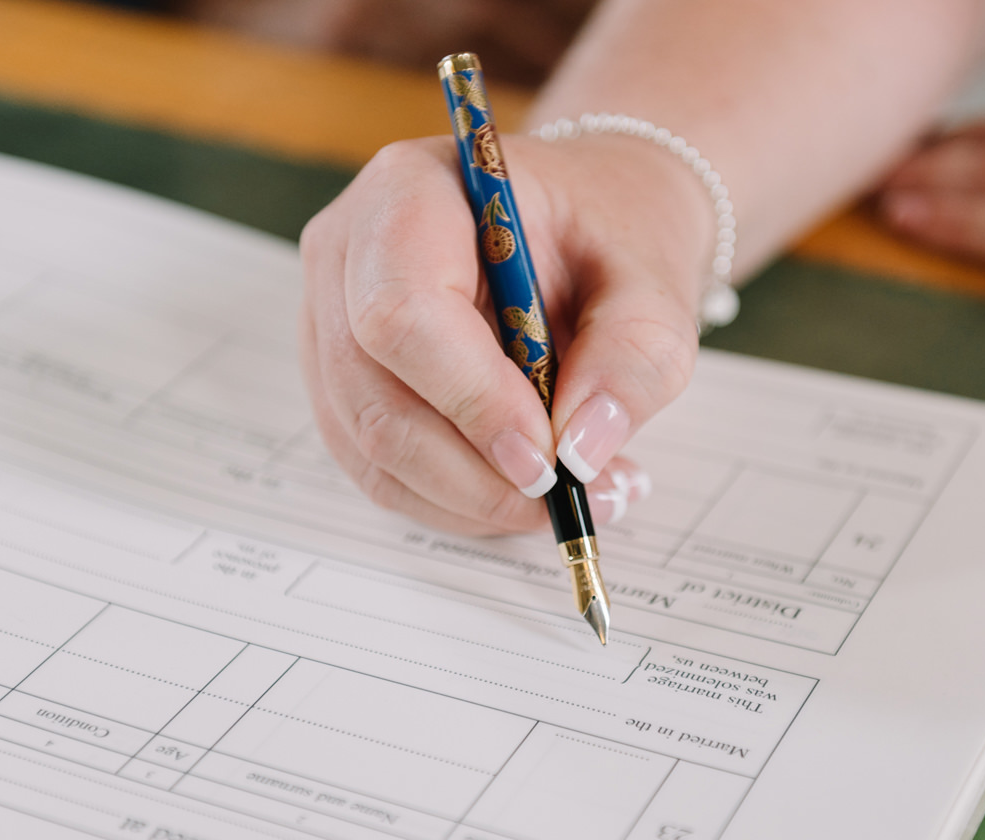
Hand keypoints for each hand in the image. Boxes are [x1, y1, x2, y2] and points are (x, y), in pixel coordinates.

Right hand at [296, 132, 708, 534]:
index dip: (471, 400)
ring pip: (372, 451)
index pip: (401, 312)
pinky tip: (526, 490)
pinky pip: (380, 470)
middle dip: (475, 473)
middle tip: (568, 496)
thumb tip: (582, 450)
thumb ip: (633, 358)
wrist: (587, 225)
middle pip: (374, 399)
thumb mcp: (654, 281)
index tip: (549, 457)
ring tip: (570, 495)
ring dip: (473, 499)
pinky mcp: (343, 385)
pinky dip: (457, 501)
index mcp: (413, 192)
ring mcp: (330, 324)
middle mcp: (347, 255)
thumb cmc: (608, 232)